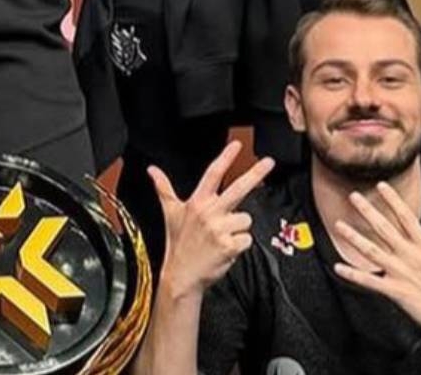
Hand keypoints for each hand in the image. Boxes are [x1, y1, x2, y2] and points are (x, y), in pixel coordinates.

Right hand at [149, 142, 274, 299]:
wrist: (181, 275)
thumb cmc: (178, 243)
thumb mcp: (170, 212)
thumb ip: (163, 188)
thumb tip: (151, 170)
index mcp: (197, 202)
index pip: (213, 174)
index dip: (226, 157)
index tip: (237, 144)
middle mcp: (209, 212)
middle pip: (238, 188)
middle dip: (256, 173)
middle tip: (269, 162)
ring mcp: (220, 229)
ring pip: (245, 219)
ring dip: (238, 229)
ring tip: (222, 238)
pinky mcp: (229, 245)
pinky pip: (247, 239)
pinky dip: (240, 245)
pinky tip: (226, 249)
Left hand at [329, 183, 420, 354]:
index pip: (407, 217)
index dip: (393, 200)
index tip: (381, 186)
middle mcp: (411, 257)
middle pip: (385, 229)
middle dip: (368, 212)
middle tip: (353, 197)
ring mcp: (402, 274)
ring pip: (373, 252)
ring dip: (354, 238)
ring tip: (339, 226)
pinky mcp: (397, 291)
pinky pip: (371, 282)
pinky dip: (354, 275)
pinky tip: (339, 268)